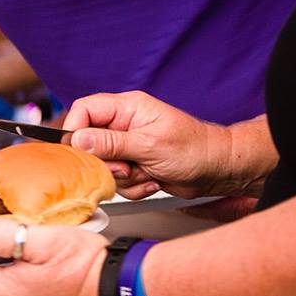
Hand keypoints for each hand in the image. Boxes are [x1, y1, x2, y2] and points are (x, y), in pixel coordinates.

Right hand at [63, 91, 238, 198]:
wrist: (219, 170)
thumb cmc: (195, 149)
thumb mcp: (149, 144)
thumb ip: (111, 142)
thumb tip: (78, 139)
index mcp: (127, 108)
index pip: (84, 110)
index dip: (76, 129)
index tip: (79, 150)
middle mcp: (123, 126)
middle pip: (89, 143)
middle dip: (106, 162)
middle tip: (125, 167)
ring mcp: (127, 147)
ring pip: (102, 166)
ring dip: (123, 178)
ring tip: (147, 172)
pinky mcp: (133, 166)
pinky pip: (117, 181)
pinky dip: (134, 187)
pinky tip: (153, 180)